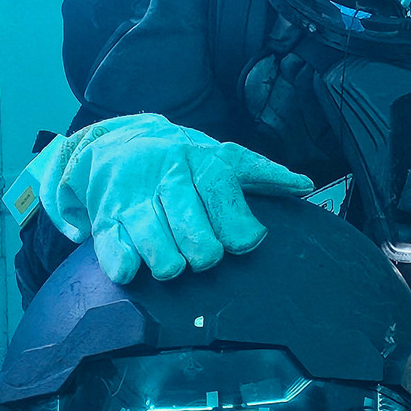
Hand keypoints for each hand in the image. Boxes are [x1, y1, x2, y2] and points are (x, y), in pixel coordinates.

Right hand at [37, 113, 313, 282]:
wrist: (116, 141)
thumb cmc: (183, 159)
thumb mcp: (223, 157)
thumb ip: (264, 174)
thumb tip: (304, 185)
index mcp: (201, 161)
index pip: (222, 193)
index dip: (238, 225)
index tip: (246, 242)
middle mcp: (167, 176)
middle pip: (190, 223)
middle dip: (203, 250)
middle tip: (206, 256)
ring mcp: (134, 197)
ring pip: (154, 238)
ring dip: (168, 261)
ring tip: (174, 265)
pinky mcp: (105, 216)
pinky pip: (113, 246)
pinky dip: (124, 262)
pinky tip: (133, 269)